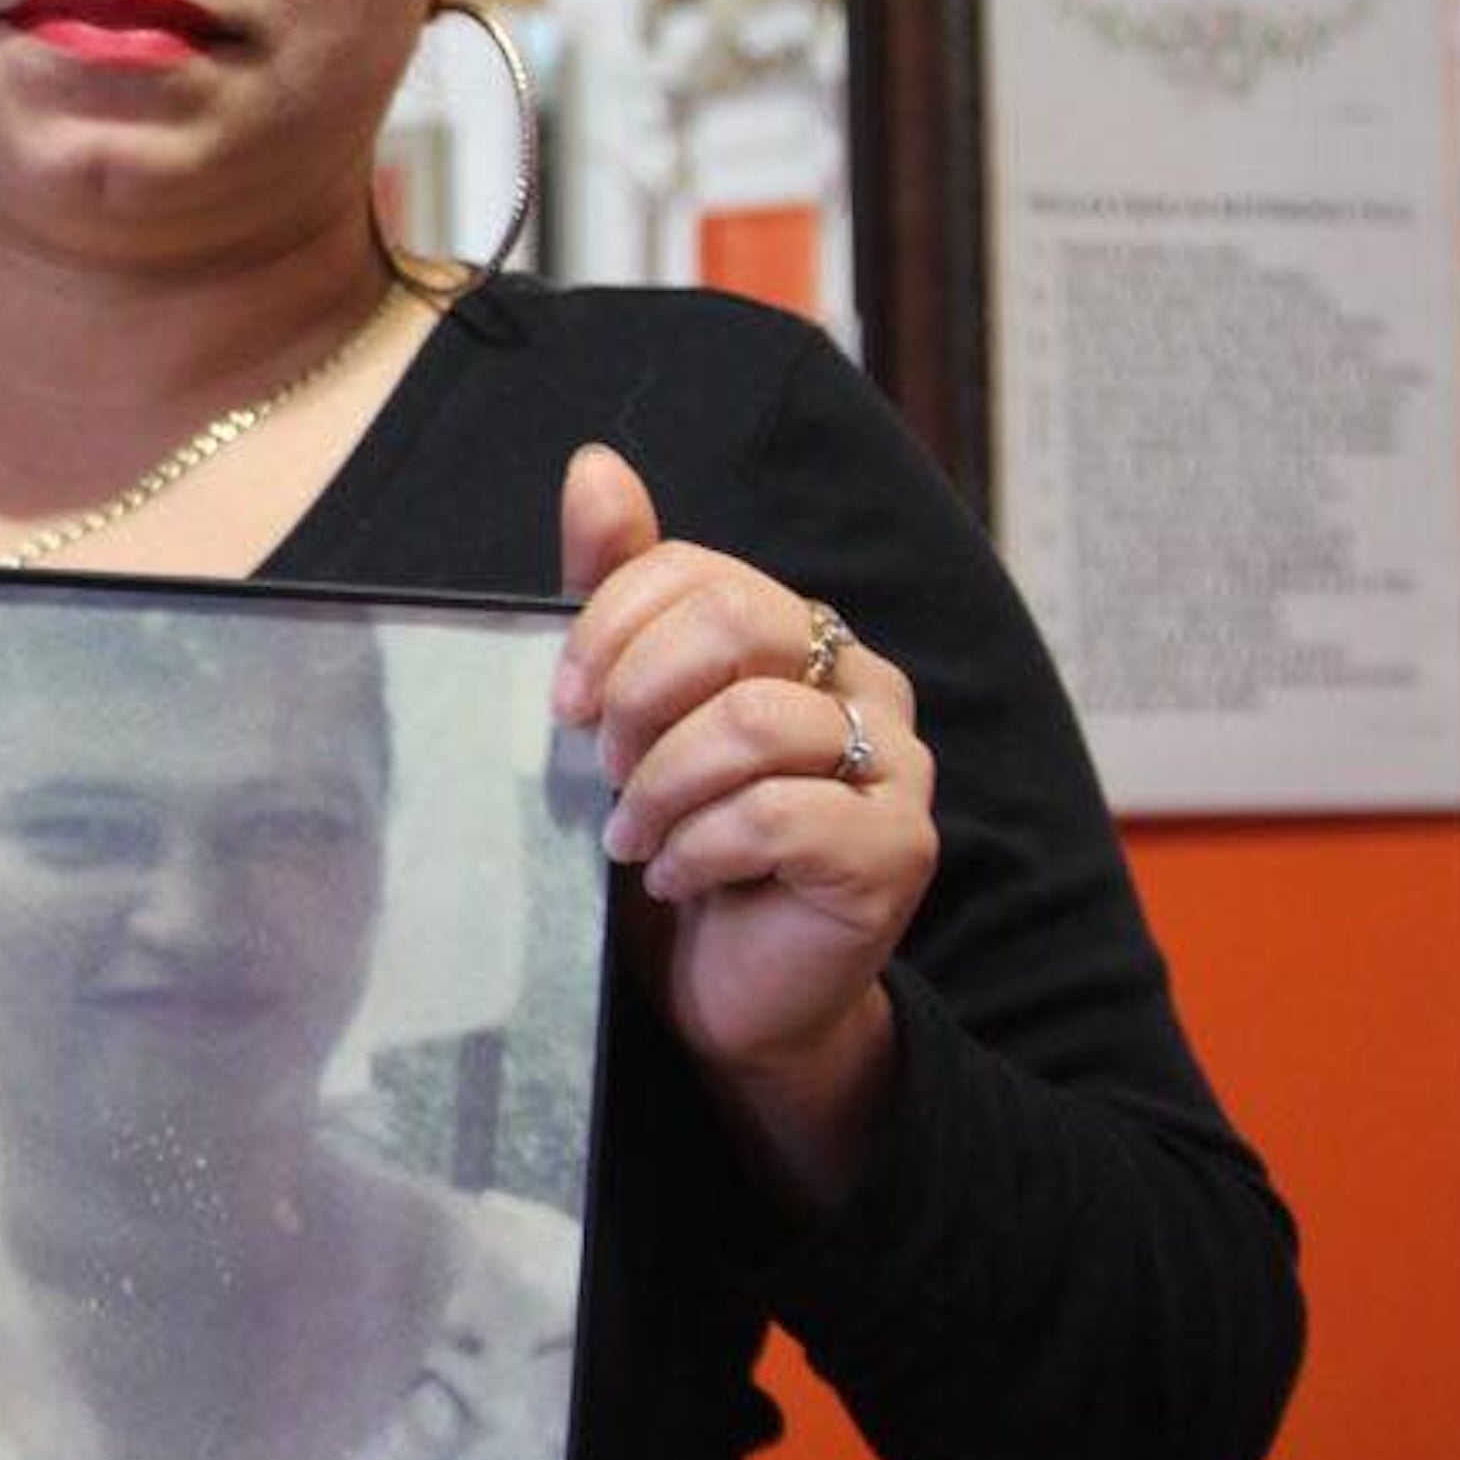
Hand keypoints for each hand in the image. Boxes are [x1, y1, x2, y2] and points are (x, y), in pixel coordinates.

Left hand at [554, 445, 934, 1207]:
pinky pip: (780, 815)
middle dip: (637, 698)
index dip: (609, 625)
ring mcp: (896, 766)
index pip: (698, 572)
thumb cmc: (680, 847)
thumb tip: (595, 465)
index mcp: (801, 635)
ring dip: (659, 788)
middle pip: (737, 625)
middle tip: (598, 770)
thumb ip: (618, 597)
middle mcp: (865, 684)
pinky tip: (677, 880)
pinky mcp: (897, 849)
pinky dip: (700, 850)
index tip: (562, 703)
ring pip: (753, 725)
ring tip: (631, 840)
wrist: (733, 993)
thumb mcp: (628, 720)